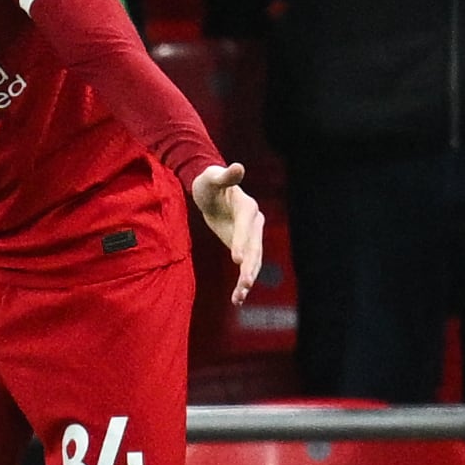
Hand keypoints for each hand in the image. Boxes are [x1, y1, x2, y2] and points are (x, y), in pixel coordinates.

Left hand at [192, 162, 266, 305]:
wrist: (212, 190)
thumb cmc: (210, 182)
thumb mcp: (212, 178)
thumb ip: (225, 176)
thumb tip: (237, 166)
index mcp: (247, 207)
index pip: (245, 227)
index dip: (242, 242)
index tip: (237, 260)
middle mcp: (254, 223)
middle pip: (254, 248)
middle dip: (250, 267)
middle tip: (244, 284)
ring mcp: (250, 236)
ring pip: (253, 260)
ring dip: (247, 279)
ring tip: (239, 297)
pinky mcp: (243, 245)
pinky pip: (246, 265)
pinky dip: (242, 281)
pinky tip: (237, 298)